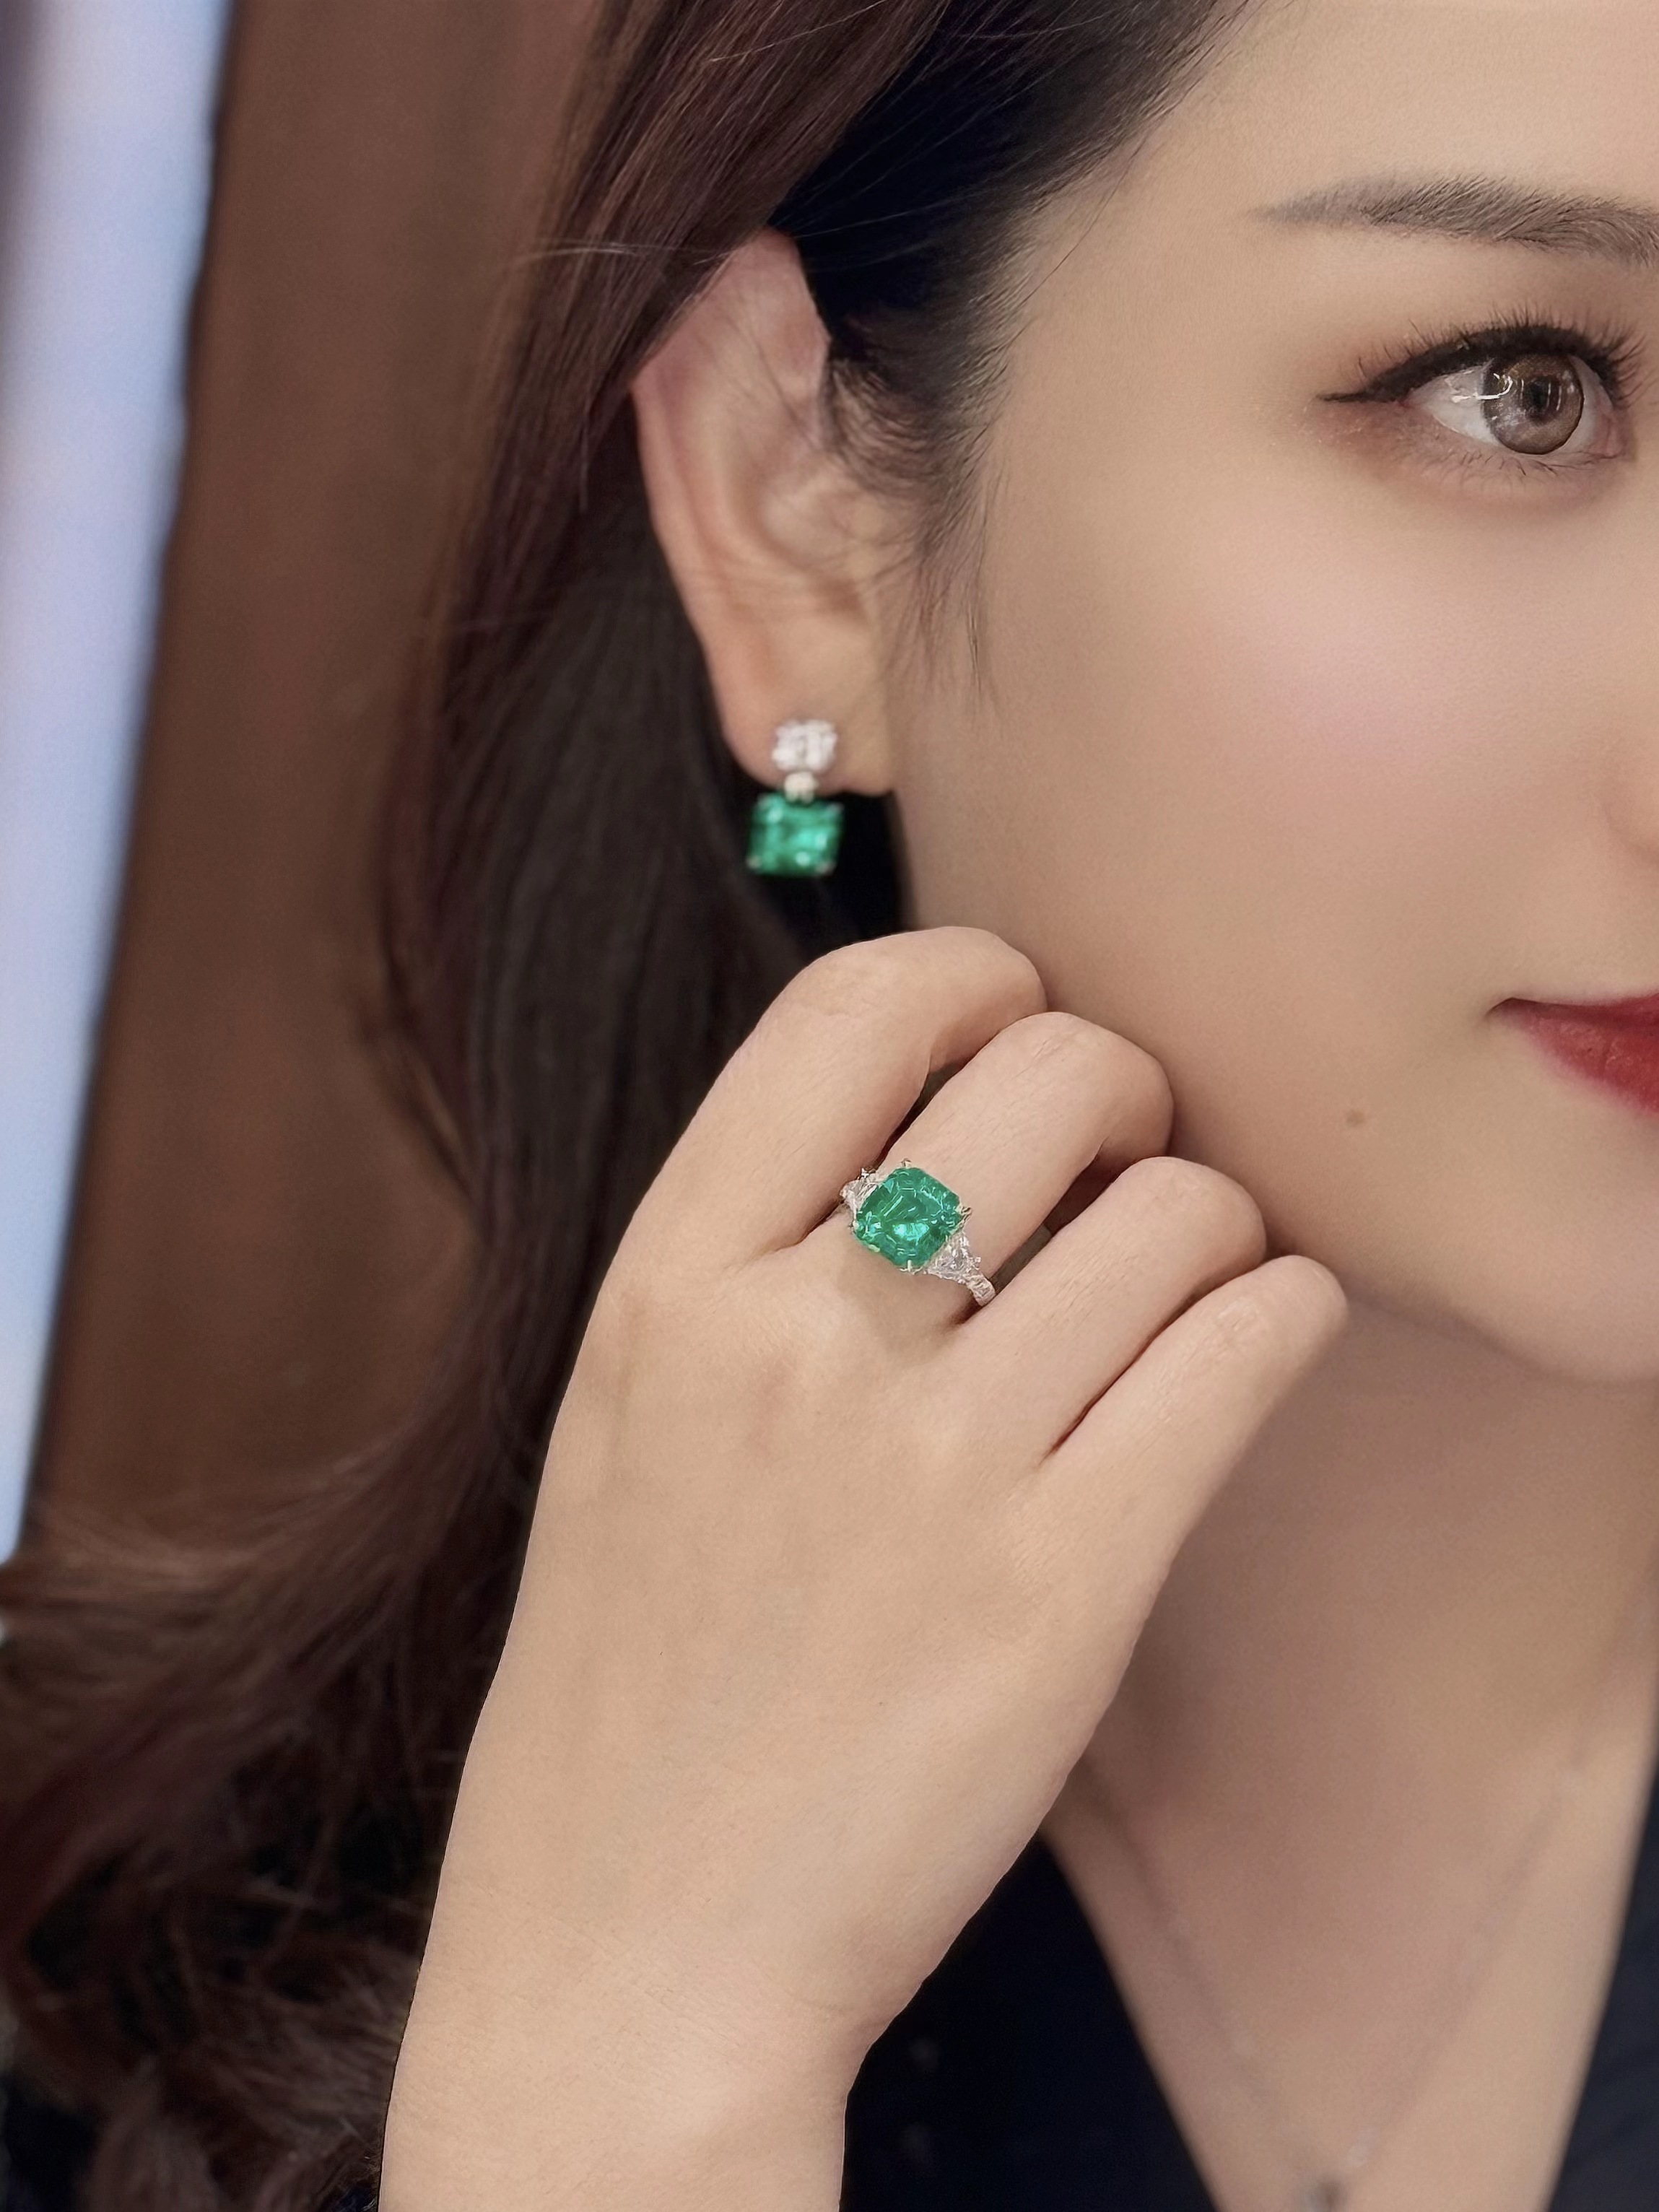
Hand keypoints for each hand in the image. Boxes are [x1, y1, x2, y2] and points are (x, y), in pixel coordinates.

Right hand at [382, 926, 1346, 2206]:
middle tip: (1120, 1168)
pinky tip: (1243, 1350)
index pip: (852, 1001)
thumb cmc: (638, 1669)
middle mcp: (795, 1340)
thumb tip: (955, 1104)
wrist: (634, 1944)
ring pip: (1179, 1209)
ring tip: (1179, 1289)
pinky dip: (1280, 1317)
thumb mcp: (631, 1412)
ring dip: (1214, 1224)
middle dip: (1122, 1090)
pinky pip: (1245, 1347)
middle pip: (1049, 1069)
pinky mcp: (1063, 1588)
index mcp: (667, 1279)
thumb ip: (759, 1248)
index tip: (1019, 1029)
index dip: (976, 975)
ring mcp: (932, 1466)